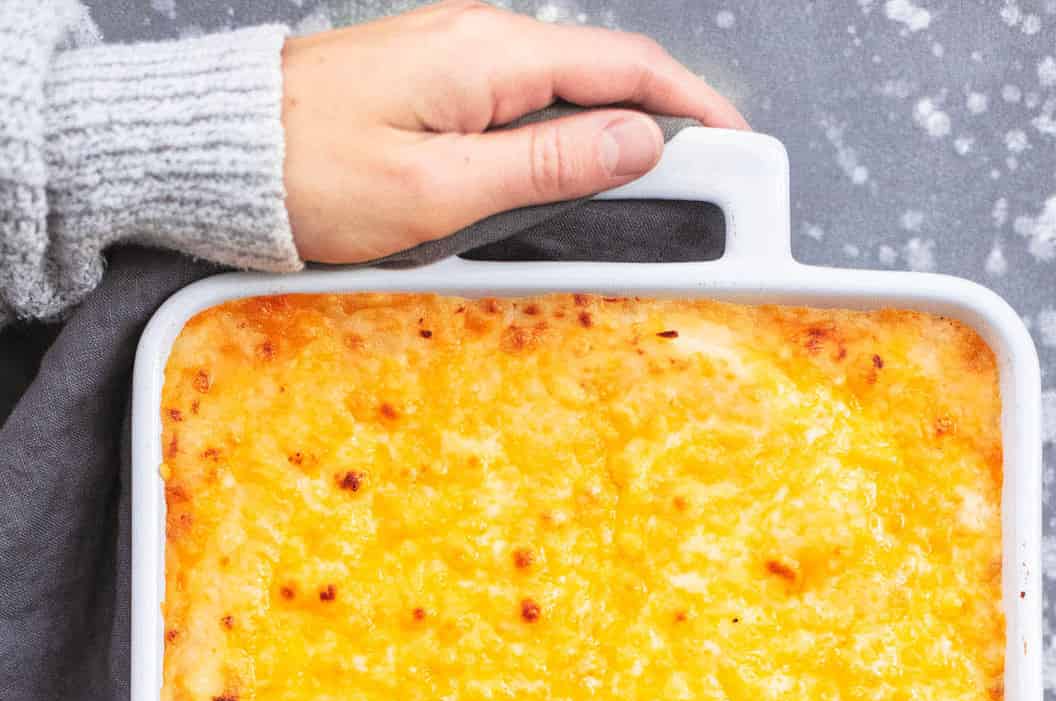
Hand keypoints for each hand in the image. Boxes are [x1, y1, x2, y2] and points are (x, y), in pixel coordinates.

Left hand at [281, 0, 746, 263]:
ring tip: (648, 206)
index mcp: (488, 56)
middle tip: (711, 198)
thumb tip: (634, 145)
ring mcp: (456, 65)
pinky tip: (566, 193)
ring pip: (566, 101)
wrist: (217, 156)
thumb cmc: (305, 173)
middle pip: (605, 81)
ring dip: (612, 148)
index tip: (743, 156)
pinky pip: (521, 116)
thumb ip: (545, 166)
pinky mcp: (435, 93)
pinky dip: (560, 152)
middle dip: (666, 134)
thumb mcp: (437, 189)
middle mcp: (478, 44)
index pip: (626, 68)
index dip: (696, 112)